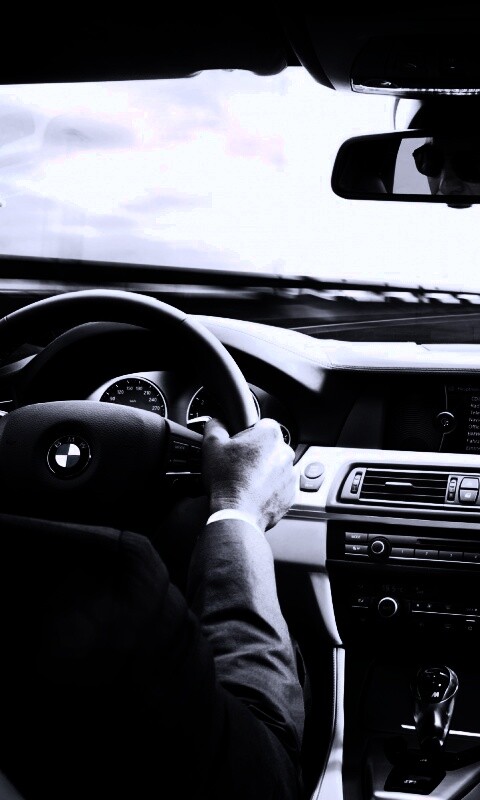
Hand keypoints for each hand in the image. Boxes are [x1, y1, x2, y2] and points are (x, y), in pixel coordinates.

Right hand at [202, 417, 296, 531]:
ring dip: (264, 471)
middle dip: (257, 453)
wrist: (237, 515)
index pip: (263, 423)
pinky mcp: (291, 494)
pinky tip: (253, 493)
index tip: (239, 444)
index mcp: (270, 435)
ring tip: (245, 481)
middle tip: (239, 464)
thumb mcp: (212, 446)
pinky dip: (269, 488)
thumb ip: (215, 426)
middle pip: (270, 446)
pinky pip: (280, 486)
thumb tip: (216, 423)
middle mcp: (285, 453)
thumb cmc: (227, 481)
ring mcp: (290, 475)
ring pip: (276, 466)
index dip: (248, 433)